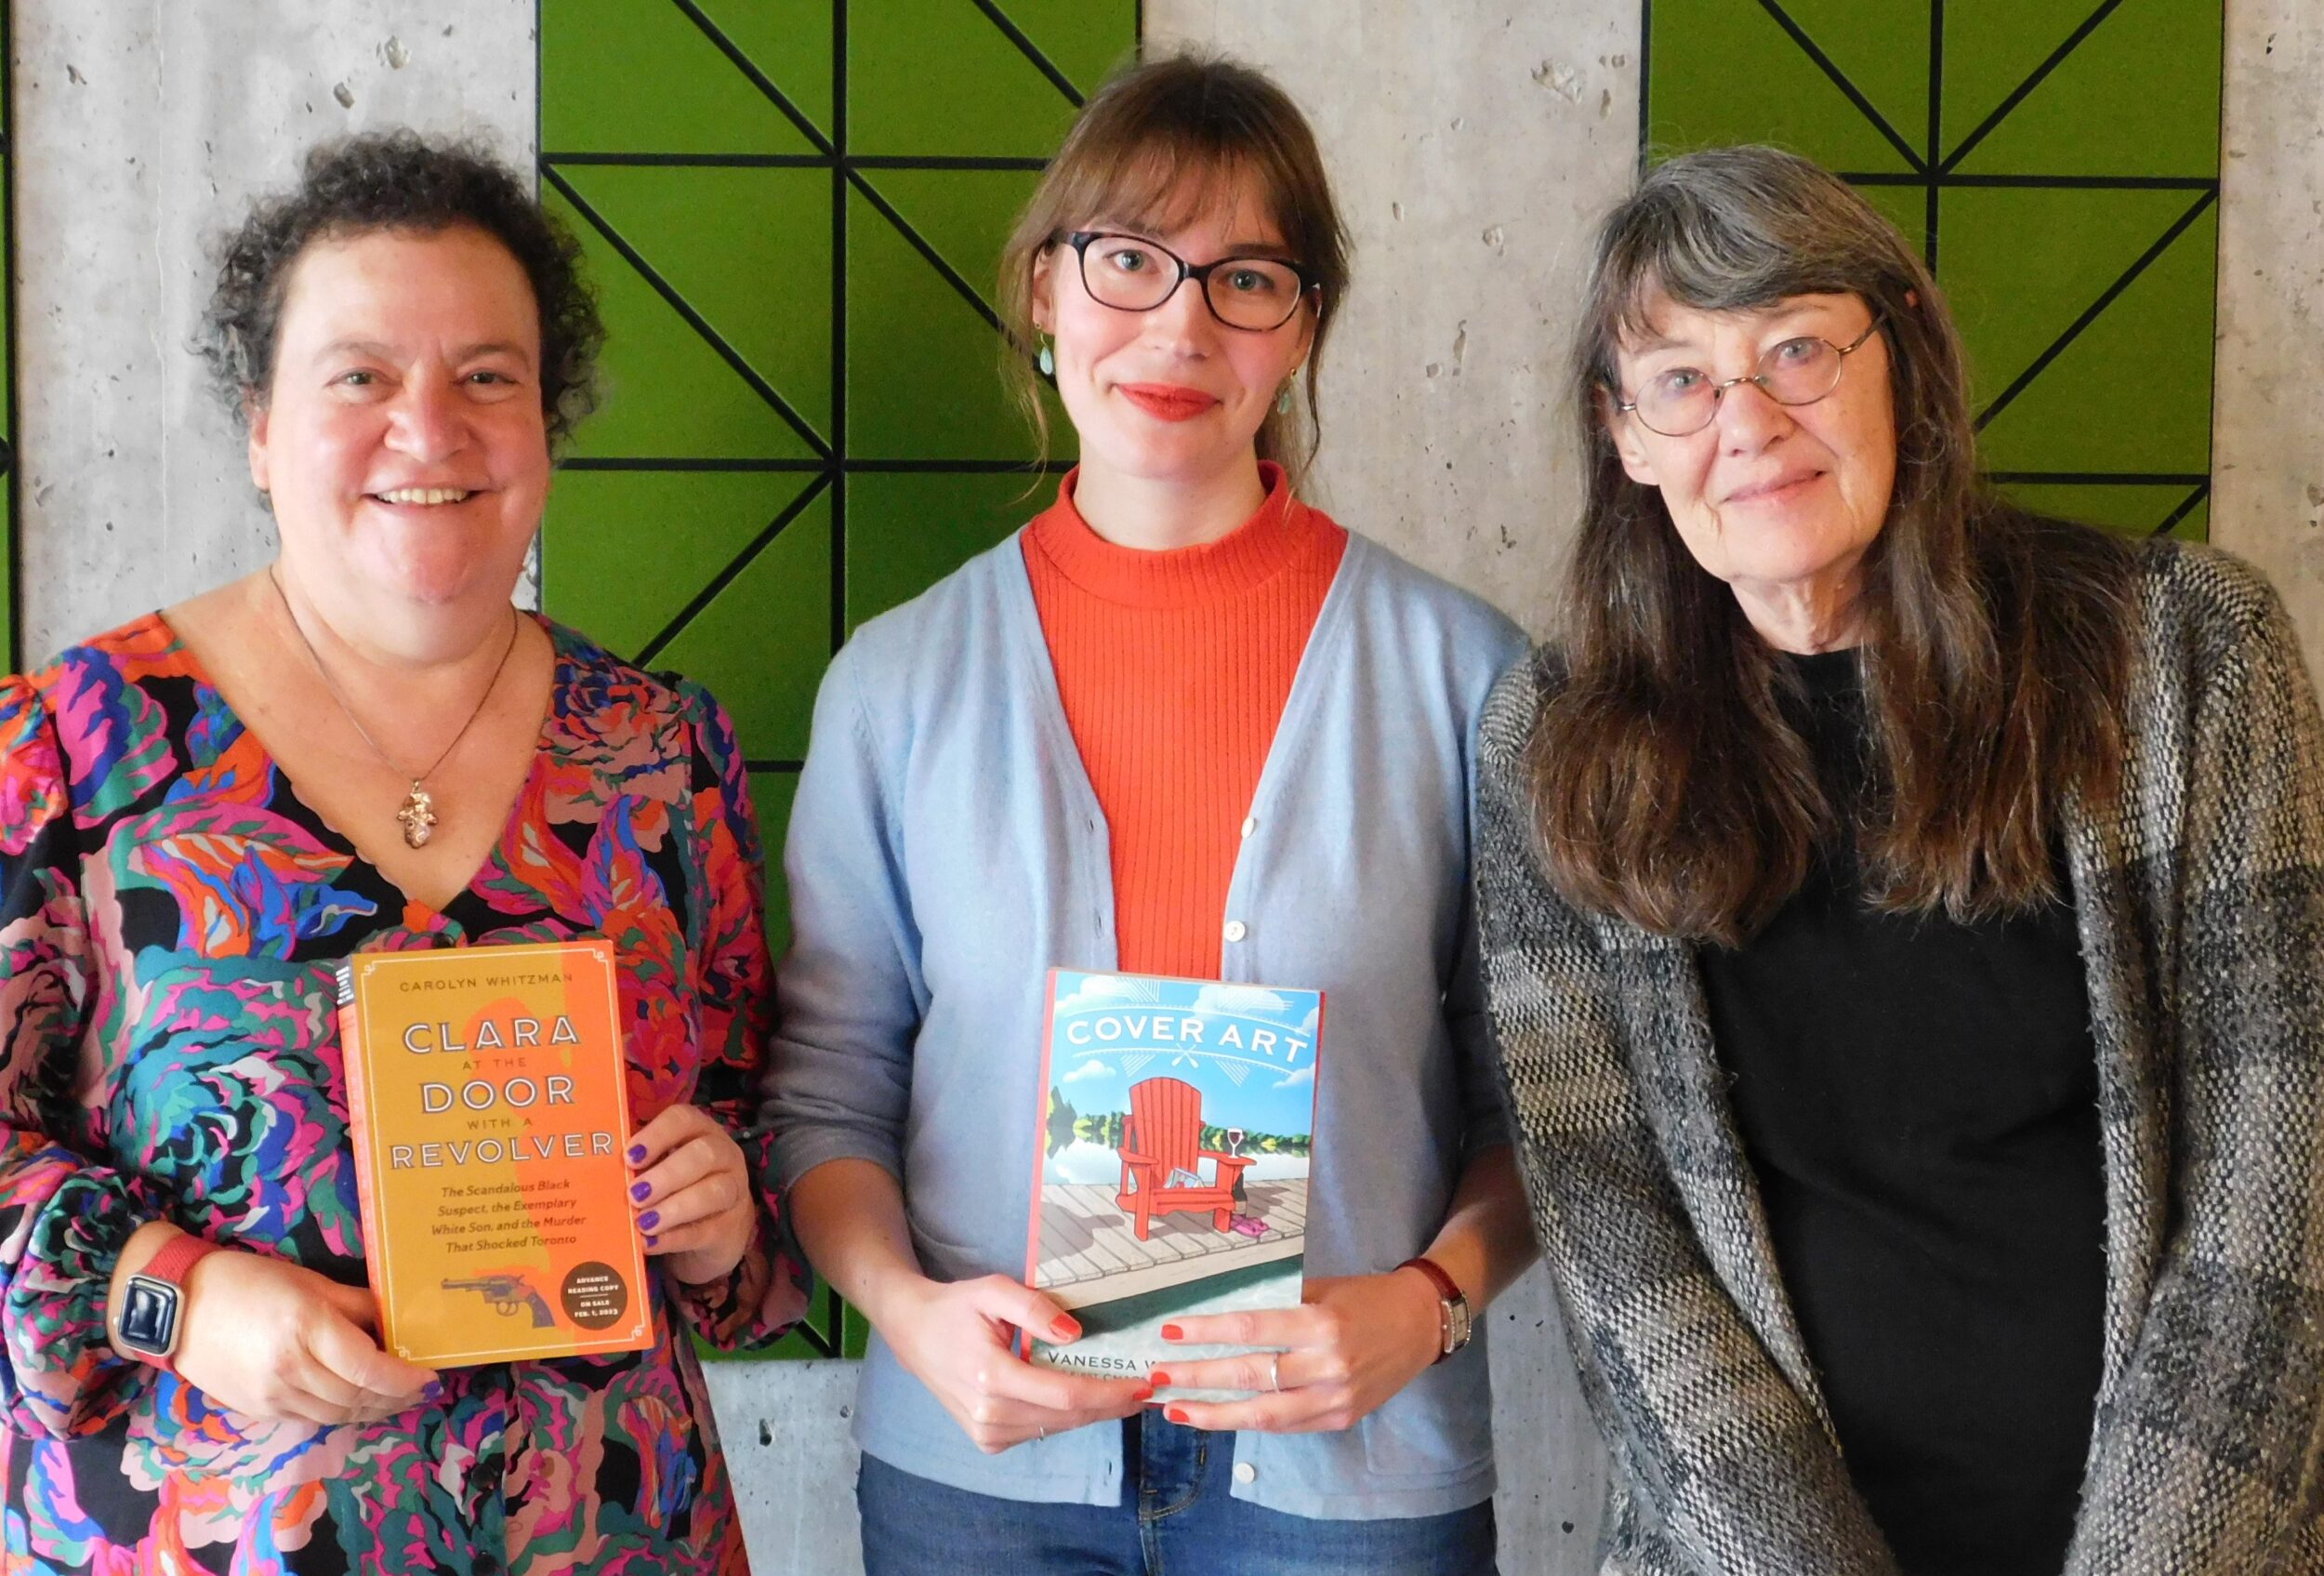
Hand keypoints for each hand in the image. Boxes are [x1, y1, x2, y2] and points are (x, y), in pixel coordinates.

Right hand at [168, 1243, 436, 1426]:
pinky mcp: (260, 1412)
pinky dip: (343, 1414)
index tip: (431, 1378)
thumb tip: (397, 1324)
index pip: (370, 1369)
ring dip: (373, 1411)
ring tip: (398, 1401)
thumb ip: (357, 1305)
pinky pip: (313, 1418)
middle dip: (397, 1399)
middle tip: (422, 1392)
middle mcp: (291, 1370)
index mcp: (307, 1329)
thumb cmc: (249, 1282)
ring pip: (338, 1414)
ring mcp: (273, 1397)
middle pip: (358, 1397)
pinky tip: (358, 1403)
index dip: (405, 1379)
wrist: (178, 1309)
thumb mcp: (310, 1282)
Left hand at [627, 1104, 756, 1285]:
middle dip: (666, 1174)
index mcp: (701, 1132)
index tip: (630, 1157)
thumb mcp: (662, 1170)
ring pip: (713, 1192)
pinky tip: (650, 1242)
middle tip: (634, 1194)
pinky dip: (674, 1237)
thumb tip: (599, 1175)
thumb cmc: (679, 1189)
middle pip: (704, 1155)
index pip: (684, 1119)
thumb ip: (640, 1167)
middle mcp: (724, 1156)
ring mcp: (733, 1192)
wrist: (717, 1229)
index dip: (657, 1135)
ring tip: (643, 1222)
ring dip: (674, 1207)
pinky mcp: (729, 1228)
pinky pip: (705, 1230)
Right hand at [877, 1272, 1151, 1453]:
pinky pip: (1041, 1429)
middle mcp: (989, 1415)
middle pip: (1068, 1416)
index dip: (1109, 1393)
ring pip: (1057, 1426)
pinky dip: (1066, 1415)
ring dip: (1093, 1411)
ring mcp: (987, 1433)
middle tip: (1146, 1389)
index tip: (1143, 1384)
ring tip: (1123, 1392)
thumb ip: (1035, 1309)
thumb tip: (1076, 1334)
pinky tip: (1084, 1397)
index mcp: (991, 1377)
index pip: (1066, 1394)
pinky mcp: (988, 1441)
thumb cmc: (956, 1307)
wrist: (914, 1333)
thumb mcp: (993, 1290)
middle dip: (1111, 1404)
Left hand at [1149, 1268, 1441, 1432]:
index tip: (1170, 1333)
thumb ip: (1279, 1304)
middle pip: (1249, 1376)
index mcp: (1321, 1323)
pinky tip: (1219, 1416)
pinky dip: (1249, 1422)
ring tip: (1176, 1409)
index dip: (1207, 1333)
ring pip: (1262, 1414)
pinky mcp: (1339, 1419)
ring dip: (1214, 1414)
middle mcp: (1327, 1365)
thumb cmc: (1366, 1298)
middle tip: (1157, 1377)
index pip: (1251, 1329)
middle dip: (1197, 1378)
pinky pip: (1285, 1425)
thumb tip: (1221, 1317)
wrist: (1421, 1325)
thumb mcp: (1323, 1288)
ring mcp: (1334, 1399)